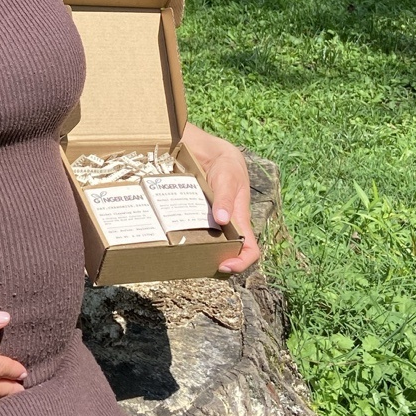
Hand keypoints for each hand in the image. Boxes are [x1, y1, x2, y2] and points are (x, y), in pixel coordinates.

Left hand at [183, 124, 260, 273]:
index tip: (224, 266)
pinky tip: (166, 234)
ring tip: (176, 253)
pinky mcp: (193, 215)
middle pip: (222, 252)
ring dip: (191, 250)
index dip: (241, 262)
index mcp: (240, 219)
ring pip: (203, 244)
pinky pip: (187, 230)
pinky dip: (178, 234)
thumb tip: (223, 220)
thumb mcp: (228, 176)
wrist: (208, 149)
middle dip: (210, 261)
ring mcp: (208, 221)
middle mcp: (224, 224)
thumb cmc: (226, 164)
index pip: (249, 249)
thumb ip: (226, 197)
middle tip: (191, 262)